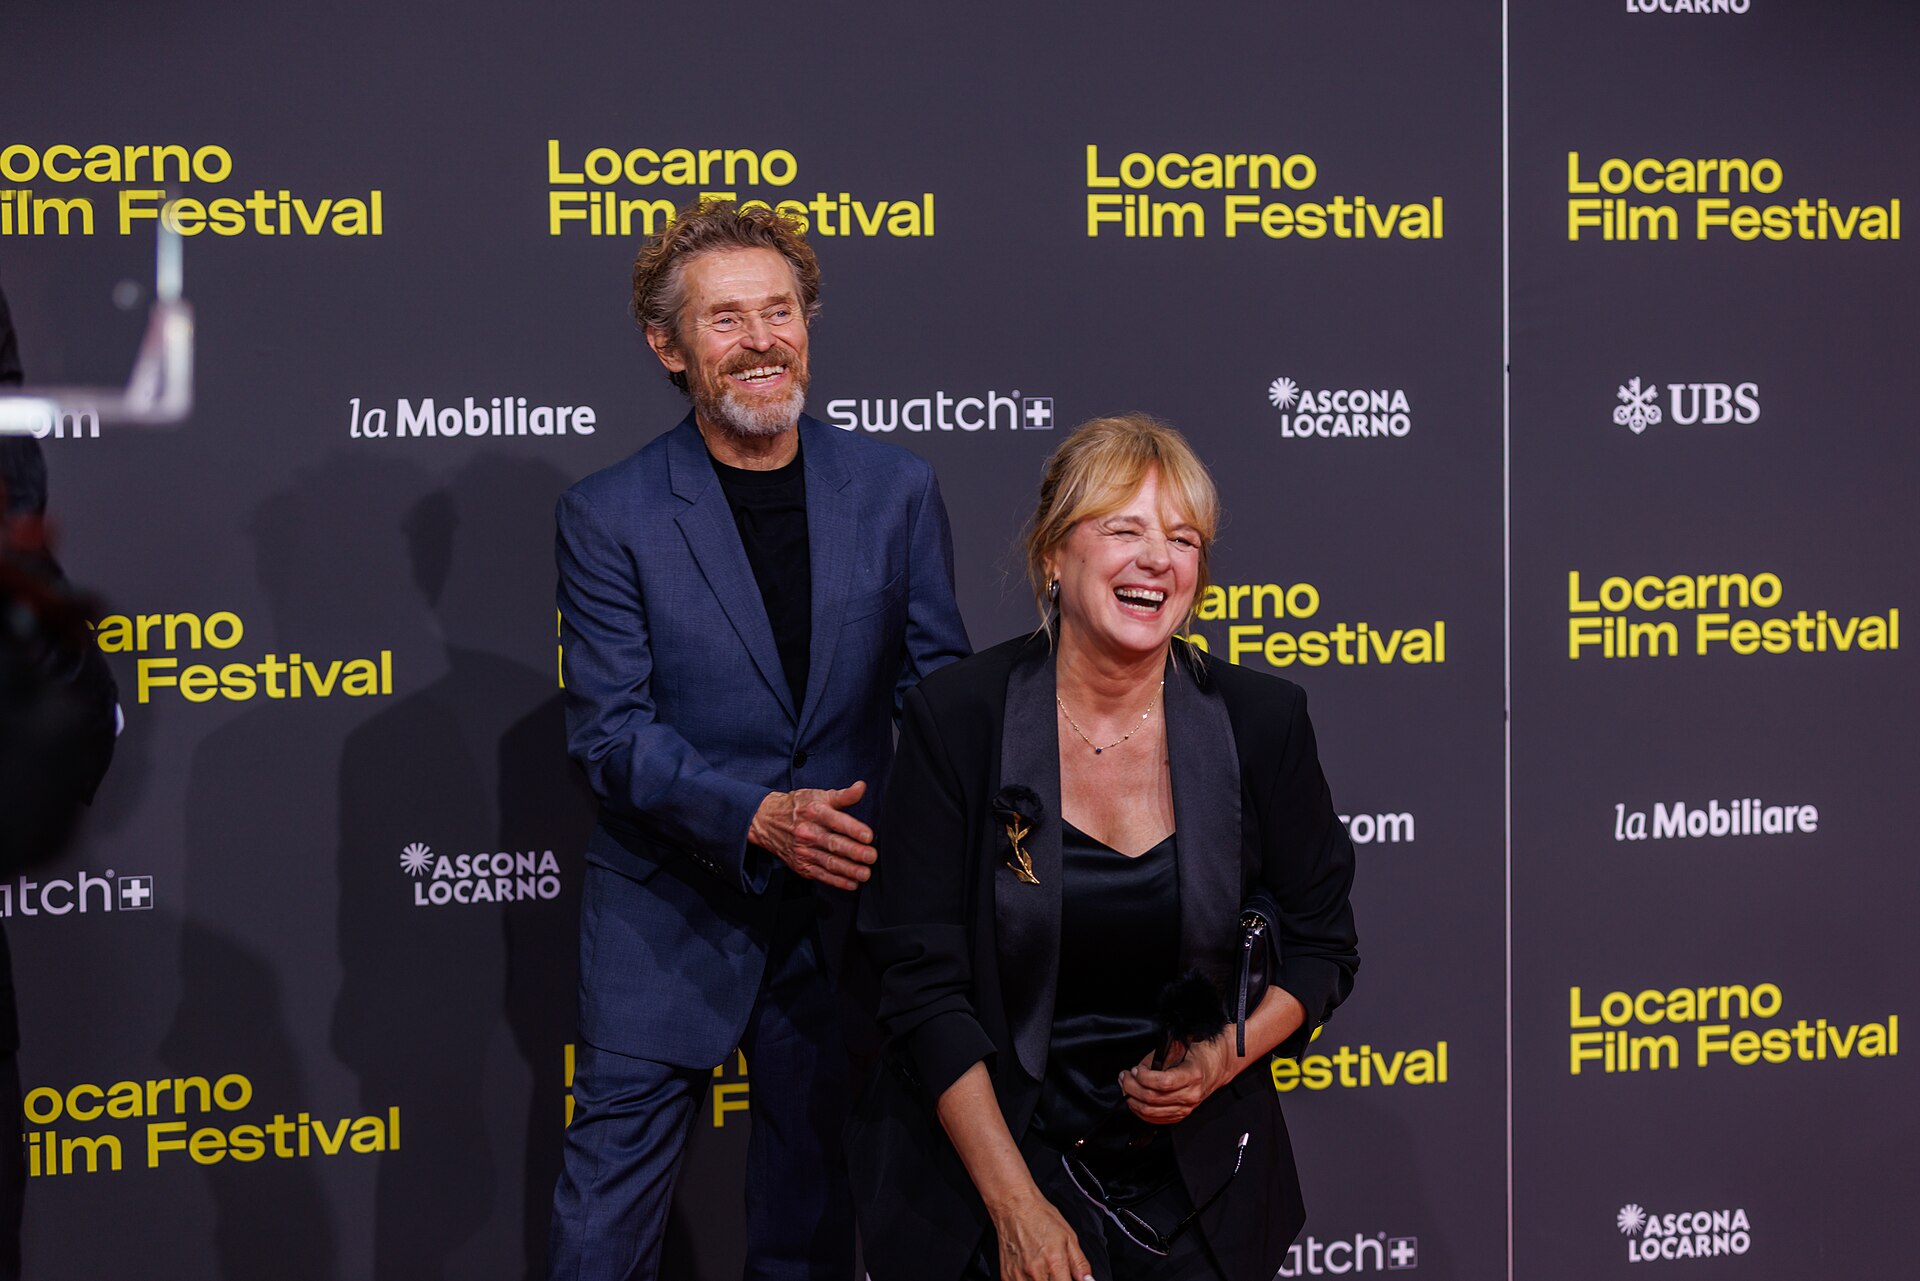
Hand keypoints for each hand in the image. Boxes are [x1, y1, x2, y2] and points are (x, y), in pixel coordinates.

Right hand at [747, 781, 874, 890]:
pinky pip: (821, 875)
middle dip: (854, 852)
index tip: (868, 836)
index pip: (836, 821)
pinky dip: (837, 881)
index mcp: (815, 812)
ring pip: (828, 862)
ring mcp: (804, 851)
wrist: (766, 821)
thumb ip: (843, 795)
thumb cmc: (798, 807)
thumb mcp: (818, 795)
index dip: (853, 829)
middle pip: (833, 844)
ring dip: (848, 870)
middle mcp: (808, 832)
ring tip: (865, 873)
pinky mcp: (801, 865)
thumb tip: (861, 787)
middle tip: (871, 857)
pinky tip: (851, 883)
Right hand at [989, 1188, 1095, 1280]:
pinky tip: (1032, 1273)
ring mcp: (1018, 1276)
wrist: (1014, 1206)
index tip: (1068, 1277)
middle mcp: (1035, 1273)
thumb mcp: (1069, 1237)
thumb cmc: (1040, 1217)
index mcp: (1054, 1263)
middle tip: (1057, 1273)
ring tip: (1045, 1271)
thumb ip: (1080, 1264)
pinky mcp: (1007, 1276)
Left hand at [1120, 1034, 1236, 1125]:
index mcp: (1192, 1075)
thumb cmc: (1198, 1054)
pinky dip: (1140, 1111)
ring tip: (1126, 1086)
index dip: (1144, 1078)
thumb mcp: (1179, 1047)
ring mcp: (1186, 1108)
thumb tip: (1137, 1070)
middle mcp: (1190, 1095)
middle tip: (1124, 1076)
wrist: (1216, 1066)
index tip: (1135, 1070)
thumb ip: (1157, 1059)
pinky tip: (1134, 1099)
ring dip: (1132, 1099)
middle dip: (1132, 1087)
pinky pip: (1155, 1119)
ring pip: (1151, 1112)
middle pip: (1153, 1099)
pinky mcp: (1180, 1115)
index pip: (1163, 1083)